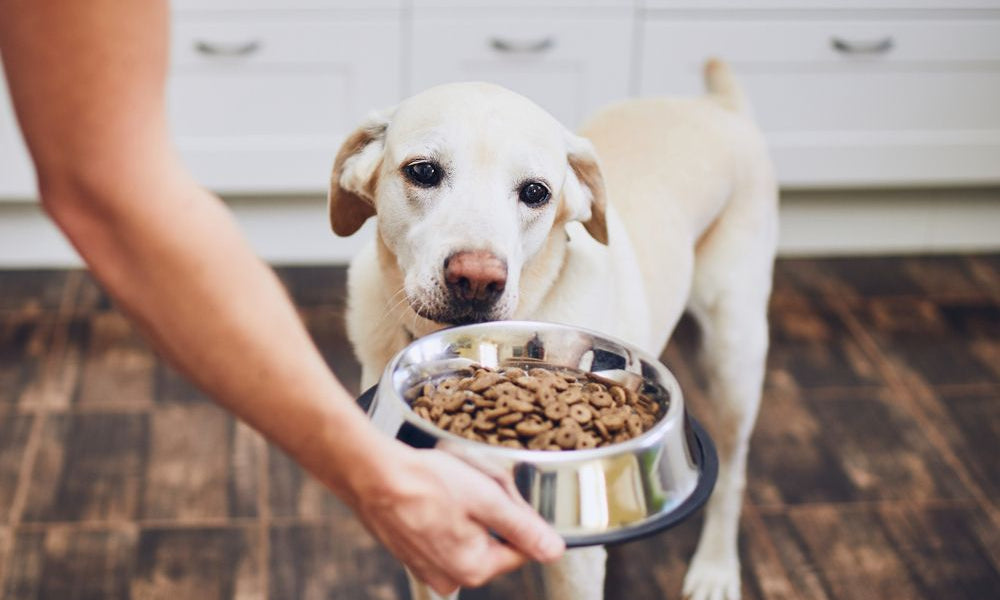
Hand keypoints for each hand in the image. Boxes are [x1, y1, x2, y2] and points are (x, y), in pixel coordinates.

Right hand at [347, 440, 564, 594]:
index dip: (517, 515)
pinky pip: (441, 533)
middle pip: (493, 541)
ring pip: (468, 535)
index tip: (500, 492)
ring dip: (467, 511)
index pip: (521, 548)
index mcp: (474, 568)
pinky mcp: (410, 552)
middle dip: (490, 511)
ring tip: (449, 486)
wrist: (371, 474)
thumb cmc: (426, 482)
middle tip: (472, 483)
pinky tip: (433, 493)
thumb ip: (524, 528)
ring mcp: (426, 567)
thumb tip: (554, 551)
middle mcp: (450, 577)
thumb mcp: (487, 499)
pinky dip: (442, 513)